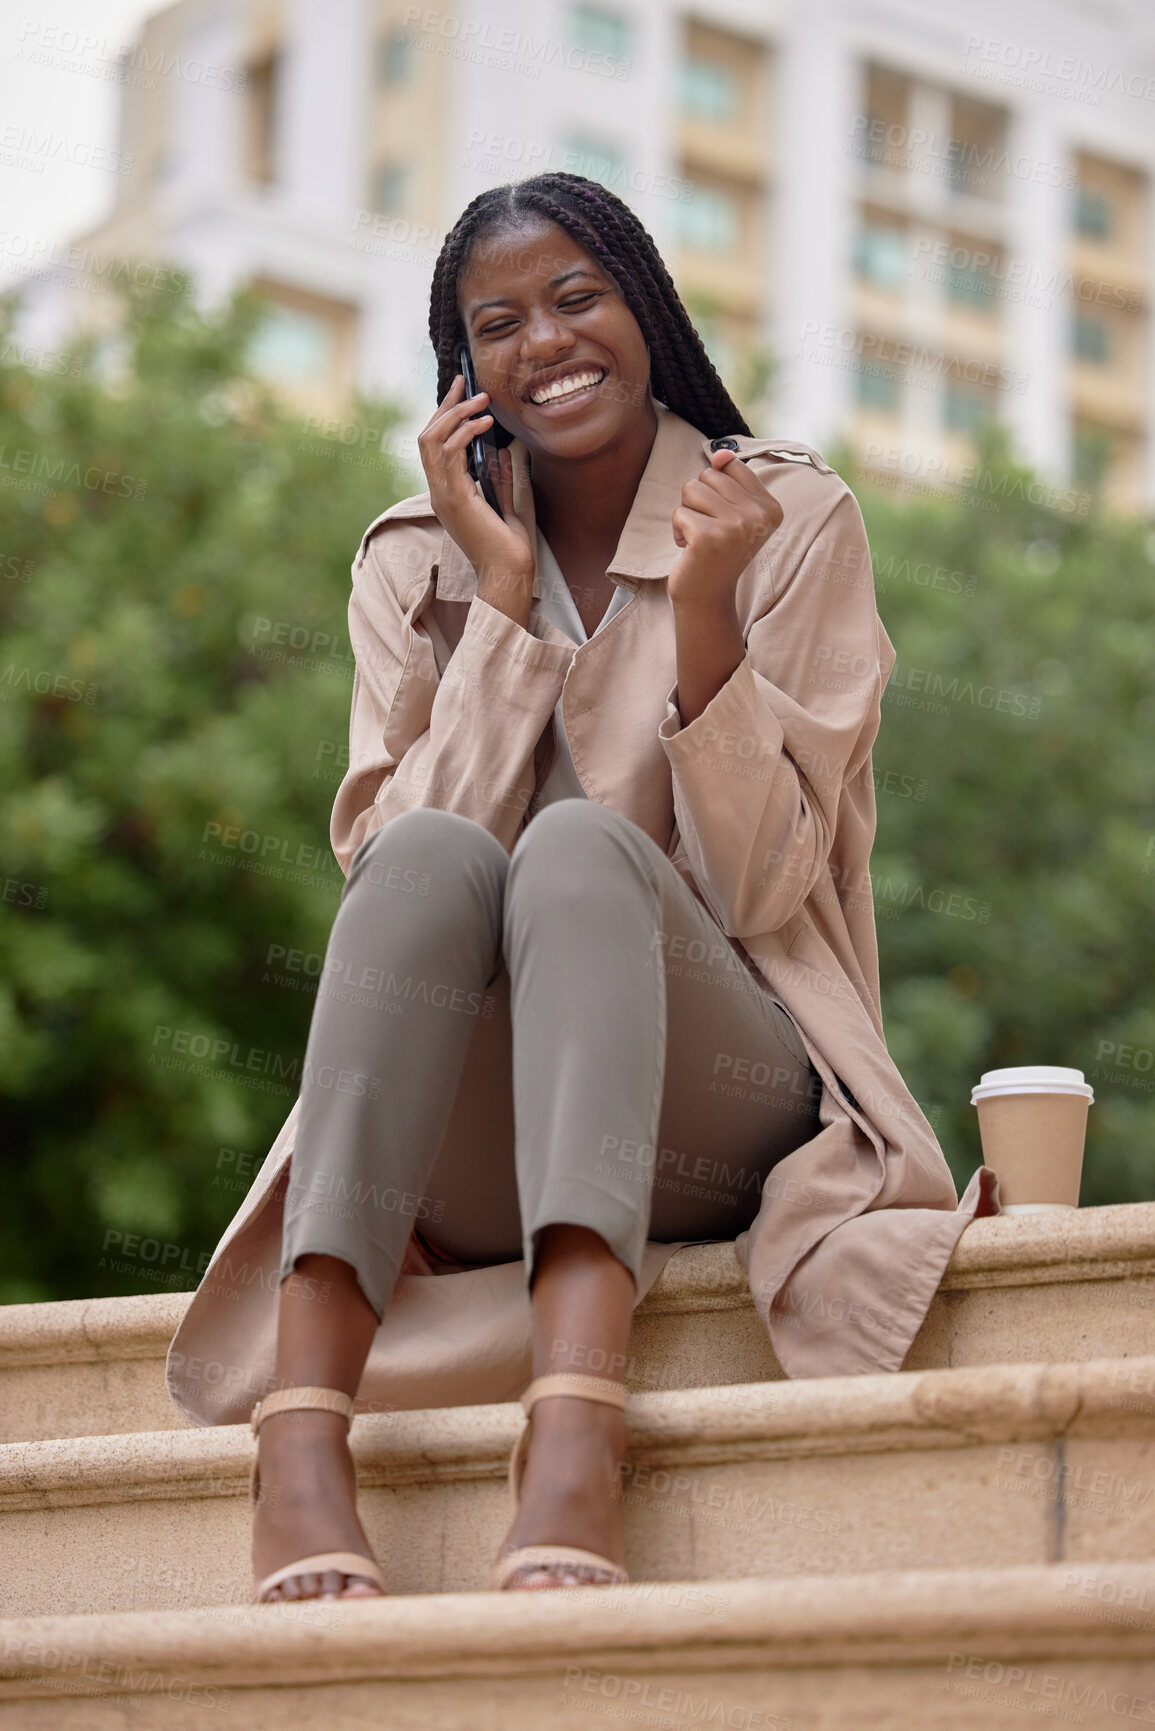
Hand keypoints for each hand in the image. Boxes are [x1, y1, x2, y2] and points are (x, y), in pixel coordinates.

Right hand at [417, 372, 535, 594]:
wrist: (508, 574)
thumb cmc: (508, 548)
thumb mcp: (504, 505)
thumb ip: (498, 479)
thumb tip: (500, 450)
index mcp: (446, 494)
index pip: (435, 446)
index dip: (445, 415)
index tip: (461, 391)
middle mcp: (438, 492)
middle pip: (427, 436)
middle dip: (445, 405)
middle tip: (465, 383)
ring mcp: (443, 495)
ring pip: (433, 440)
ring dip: (457, 414)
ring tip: (482, 400)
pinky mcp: (455, 498)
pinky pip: (450, 454)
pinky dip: (466, 432)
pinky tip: (486, 423)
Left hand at [667, 448, 782, 612]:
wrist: (708, 598)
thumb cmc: (716, 553)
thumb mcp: (730, 513)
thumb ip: (729, 478)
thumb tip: (719, 453)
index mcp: (771, 508)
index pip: (733, 467)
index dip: (716, 489)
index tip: (723, 518)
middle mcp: (759, 516)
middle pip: (709, 475)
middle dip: (699, 501)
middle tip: (708, 530)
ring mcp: (737, 527)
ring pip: (692, 489)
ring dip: (687, 513)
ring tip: (698, 538)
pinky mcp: (710, 538)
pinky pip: (680, 512)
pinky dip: (678, 530)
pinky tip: (689, 549)